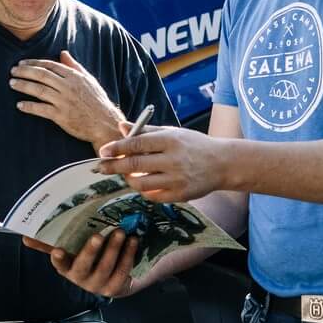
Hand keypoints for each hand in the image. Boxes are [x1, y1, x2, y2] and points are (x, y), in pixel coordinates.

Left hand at [11, 51, 125, 149]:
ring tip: (12, 83)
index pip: (50, 65)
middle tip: (13, 70)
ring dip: (23, 85)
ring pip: (39, 90)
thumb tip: (63, 53)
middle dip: (25, 71)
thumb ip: (74, 66)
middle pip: (42, 75)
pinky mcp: (61, 116)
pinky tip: (20, 104)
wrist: (104, 123)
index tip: (22, 63)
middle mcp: (68, 87)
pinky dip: (29, 106)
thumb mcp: (88, 80)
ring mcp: (64, 101)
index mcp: (74, 76)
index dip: (34, 63)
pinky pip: (41, 109)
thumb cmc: (97, 101)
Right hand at [25, 229, 142, 297]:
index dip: (58, 258)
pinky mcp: (114, 288)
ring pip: (105, 267)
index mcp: (66, 267)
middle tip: (98, 235)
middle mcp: (79, 278)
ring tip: (120, 232)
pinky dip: (128, 255)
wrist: (115, 277)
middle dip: (90, 251)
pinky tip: (133, 241)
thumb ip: (51, 242)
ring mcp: (97, 285)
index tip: (58, 250)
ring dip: (113, 249)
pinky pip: (121, 271)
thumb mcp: (71, 248)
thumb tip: (25, 236)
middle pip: (83, 266)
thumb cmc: (89, 257)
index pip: (59, 264)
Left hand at [96, 127, 231, 202]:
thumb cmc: (194, 145)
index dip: (117, 148)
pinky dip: (143, 191)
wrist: (222, 163)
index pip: (137, 144)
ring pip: (142, 184)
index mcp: (171, 140)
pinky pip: (153, 196)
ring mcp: (177, 179)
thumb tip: (121, 126)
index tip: (103, 151)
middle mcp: (174, 160)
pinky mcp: (180, 195)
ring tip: (125, 175)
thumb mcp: (172, 132)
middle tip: (100, 167)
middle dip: (114, 166)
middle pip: (135, 165)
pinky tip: (143, 184)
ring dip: (128, 180)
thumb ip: (146, 130)